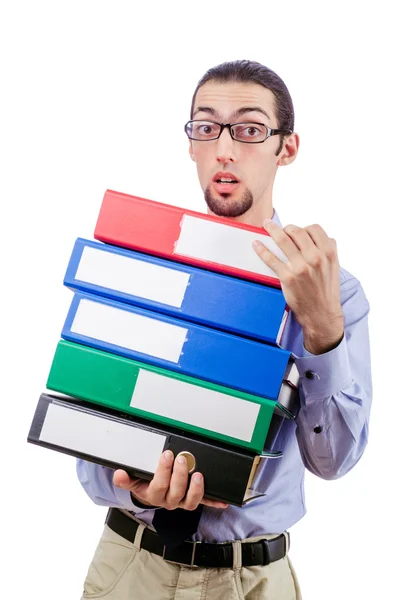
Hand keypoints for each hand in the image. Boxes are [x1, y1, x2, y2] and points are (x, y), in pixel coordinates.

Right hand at [113, 450, 228, 509]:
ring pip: (191, 501)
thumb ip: (125, 479)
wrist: (151, 496)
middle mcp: (169, 501)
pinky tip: (224, 500)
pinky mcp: (192, 500)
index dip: (163, 471)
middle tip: (182, 458)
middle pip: (176, 492)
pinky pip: (205, 503)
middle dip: (180, 475)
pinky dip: (214, 501)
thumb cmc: (145, 484)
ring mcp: (182, 501)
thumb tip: (118, 474)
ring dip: (196, 489)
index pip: (159, 485)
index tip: (166, 454)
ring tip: (199, 475)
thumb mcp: (133, 481)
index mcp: (154, 495)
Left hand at [253, 220, 343, 354]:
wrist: (322, 313)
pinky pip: (271, 259)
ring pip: (283, 240)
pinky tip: (256, 244)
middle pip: (297, 231)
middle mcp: (315, 257)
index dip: (303, 228)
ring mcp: (300, 267)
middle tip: (280, 229)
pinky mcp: (287, 277)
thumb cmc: (327, 290)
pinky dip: (262, 250)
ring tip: (266, 225)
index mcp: (328, 253)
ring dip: (272, 229)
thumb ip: (326, 250)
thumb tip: (317, 236)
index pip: (313, 229)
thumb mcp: (333, 266)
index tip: (296, 230)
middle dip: (286, 227)